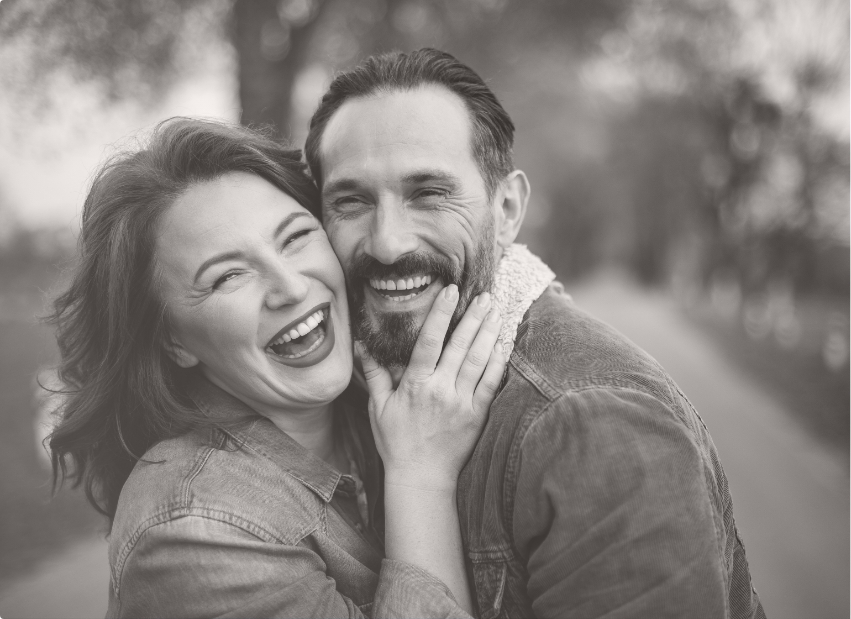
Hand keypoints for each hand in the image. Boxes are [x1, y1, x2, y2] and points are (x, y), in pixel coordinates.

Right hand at [358, 285, 505, 489]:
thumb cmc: (396, 442)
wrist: (421, 477)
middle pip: (461, 345)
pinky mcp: (477, 415)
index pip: (429, 341)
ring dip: (489, 333)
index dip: (441, 313)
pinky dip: (498, 361)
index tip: (451, 291)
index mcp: (415, 384)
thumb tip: (362, 345)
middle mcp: (441, 389)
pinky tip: (503, 343)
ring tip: (496, 310)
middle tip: (485, 294)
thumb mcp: (379, 407)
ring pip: (479, 360)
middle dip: (474, 316)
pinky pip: (491, 383)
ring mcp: (462, 402)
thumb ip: (374, 374)